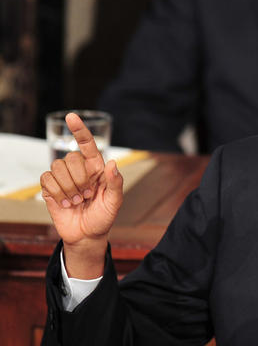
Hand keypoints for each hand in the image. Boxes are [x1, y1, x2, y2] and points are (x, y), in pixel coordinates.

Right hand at [40, 112, 122, 277]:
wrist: (87, 236)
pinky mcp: (50, 188)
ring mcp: (64, 179)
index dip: (79, 130)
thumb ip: (115, 182)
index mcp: (96, 169)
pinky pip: (47, 179)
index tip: (71, 117)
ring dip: (68, 187)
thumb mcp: (115, 202)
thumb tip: (112, 162)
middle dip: (79, 179)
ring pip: (57, 167)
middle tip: (87, 195)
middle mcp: (79, 170)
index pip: (87, 144)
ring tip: (77, 200)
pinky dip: (57, 192)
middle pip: (71, 158)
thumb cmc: (103, 217)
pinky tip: (66, 203)